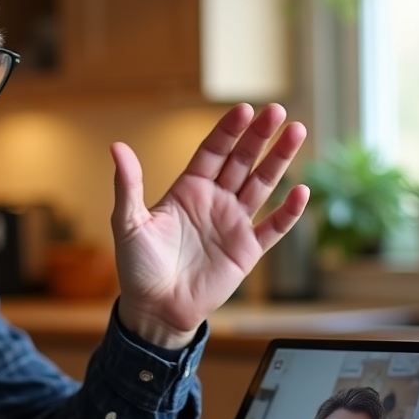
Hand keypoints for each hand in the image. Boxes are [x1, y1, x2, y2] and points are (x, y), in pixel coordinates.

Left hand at [112, 103, 307, 347]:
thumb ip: (128, 185)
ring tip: (296, 132)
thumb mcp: (128, 222)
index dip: (229, 131)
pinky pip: (272, 227)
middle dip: (259, 136)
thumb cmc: (138, 267)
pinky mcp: (247, 250)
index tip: (245, 109)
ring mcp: (233, 224)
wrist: (155, 309)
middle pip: (242, 161)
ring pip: (261, 185)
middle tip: (276, 111)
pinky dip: (288, 211)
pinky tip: (301, 191)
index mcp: (188, 190)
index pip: (213, 152)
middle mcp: (214, 201)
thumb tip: (117, 147)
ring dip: (279, 161)